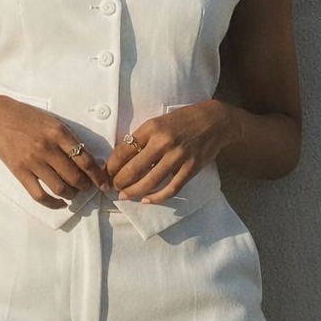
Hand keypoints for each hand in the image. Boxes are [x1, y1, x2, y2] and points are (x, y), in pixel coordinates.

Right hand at [0, 95, 111, 208]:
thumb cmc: (29, 118)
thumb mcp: (53, 122)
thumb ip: (69, 139)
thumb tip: (88, 160)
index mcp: (59, 133)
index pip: (85, 160)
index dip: (97, 176)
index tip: (103, 184)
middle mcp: (47, 148)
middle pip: (74, 176)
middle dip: (85, 186)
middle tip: (87, 188)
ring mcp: (33, 161)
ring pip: (59, 187)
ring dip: (71, 194)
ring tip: (73, 193)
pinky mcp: (20, 172)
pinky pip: (39, 194)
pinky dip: (52, 203)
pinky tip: (60, 203)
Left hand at [105, 101, 238, 203]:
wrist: (213, 120)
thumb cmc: (182, 120)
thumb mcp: (159, 122)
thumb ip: (143, 138)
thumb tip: (122, 157)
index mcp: (152, 128)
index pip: (124, 150)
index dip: (112, 165)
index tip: (107, 173)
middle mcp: (163, 142)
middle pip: (134, 168)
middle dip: (120, 182)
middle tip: (115, 187)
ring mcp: (178, 156)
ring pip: (150, 181)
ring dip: (134, 192)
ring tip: (125, 196)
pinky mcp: (191, 168)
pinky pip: (171, 188)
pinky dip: (157, 197)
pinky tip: (147, 200)